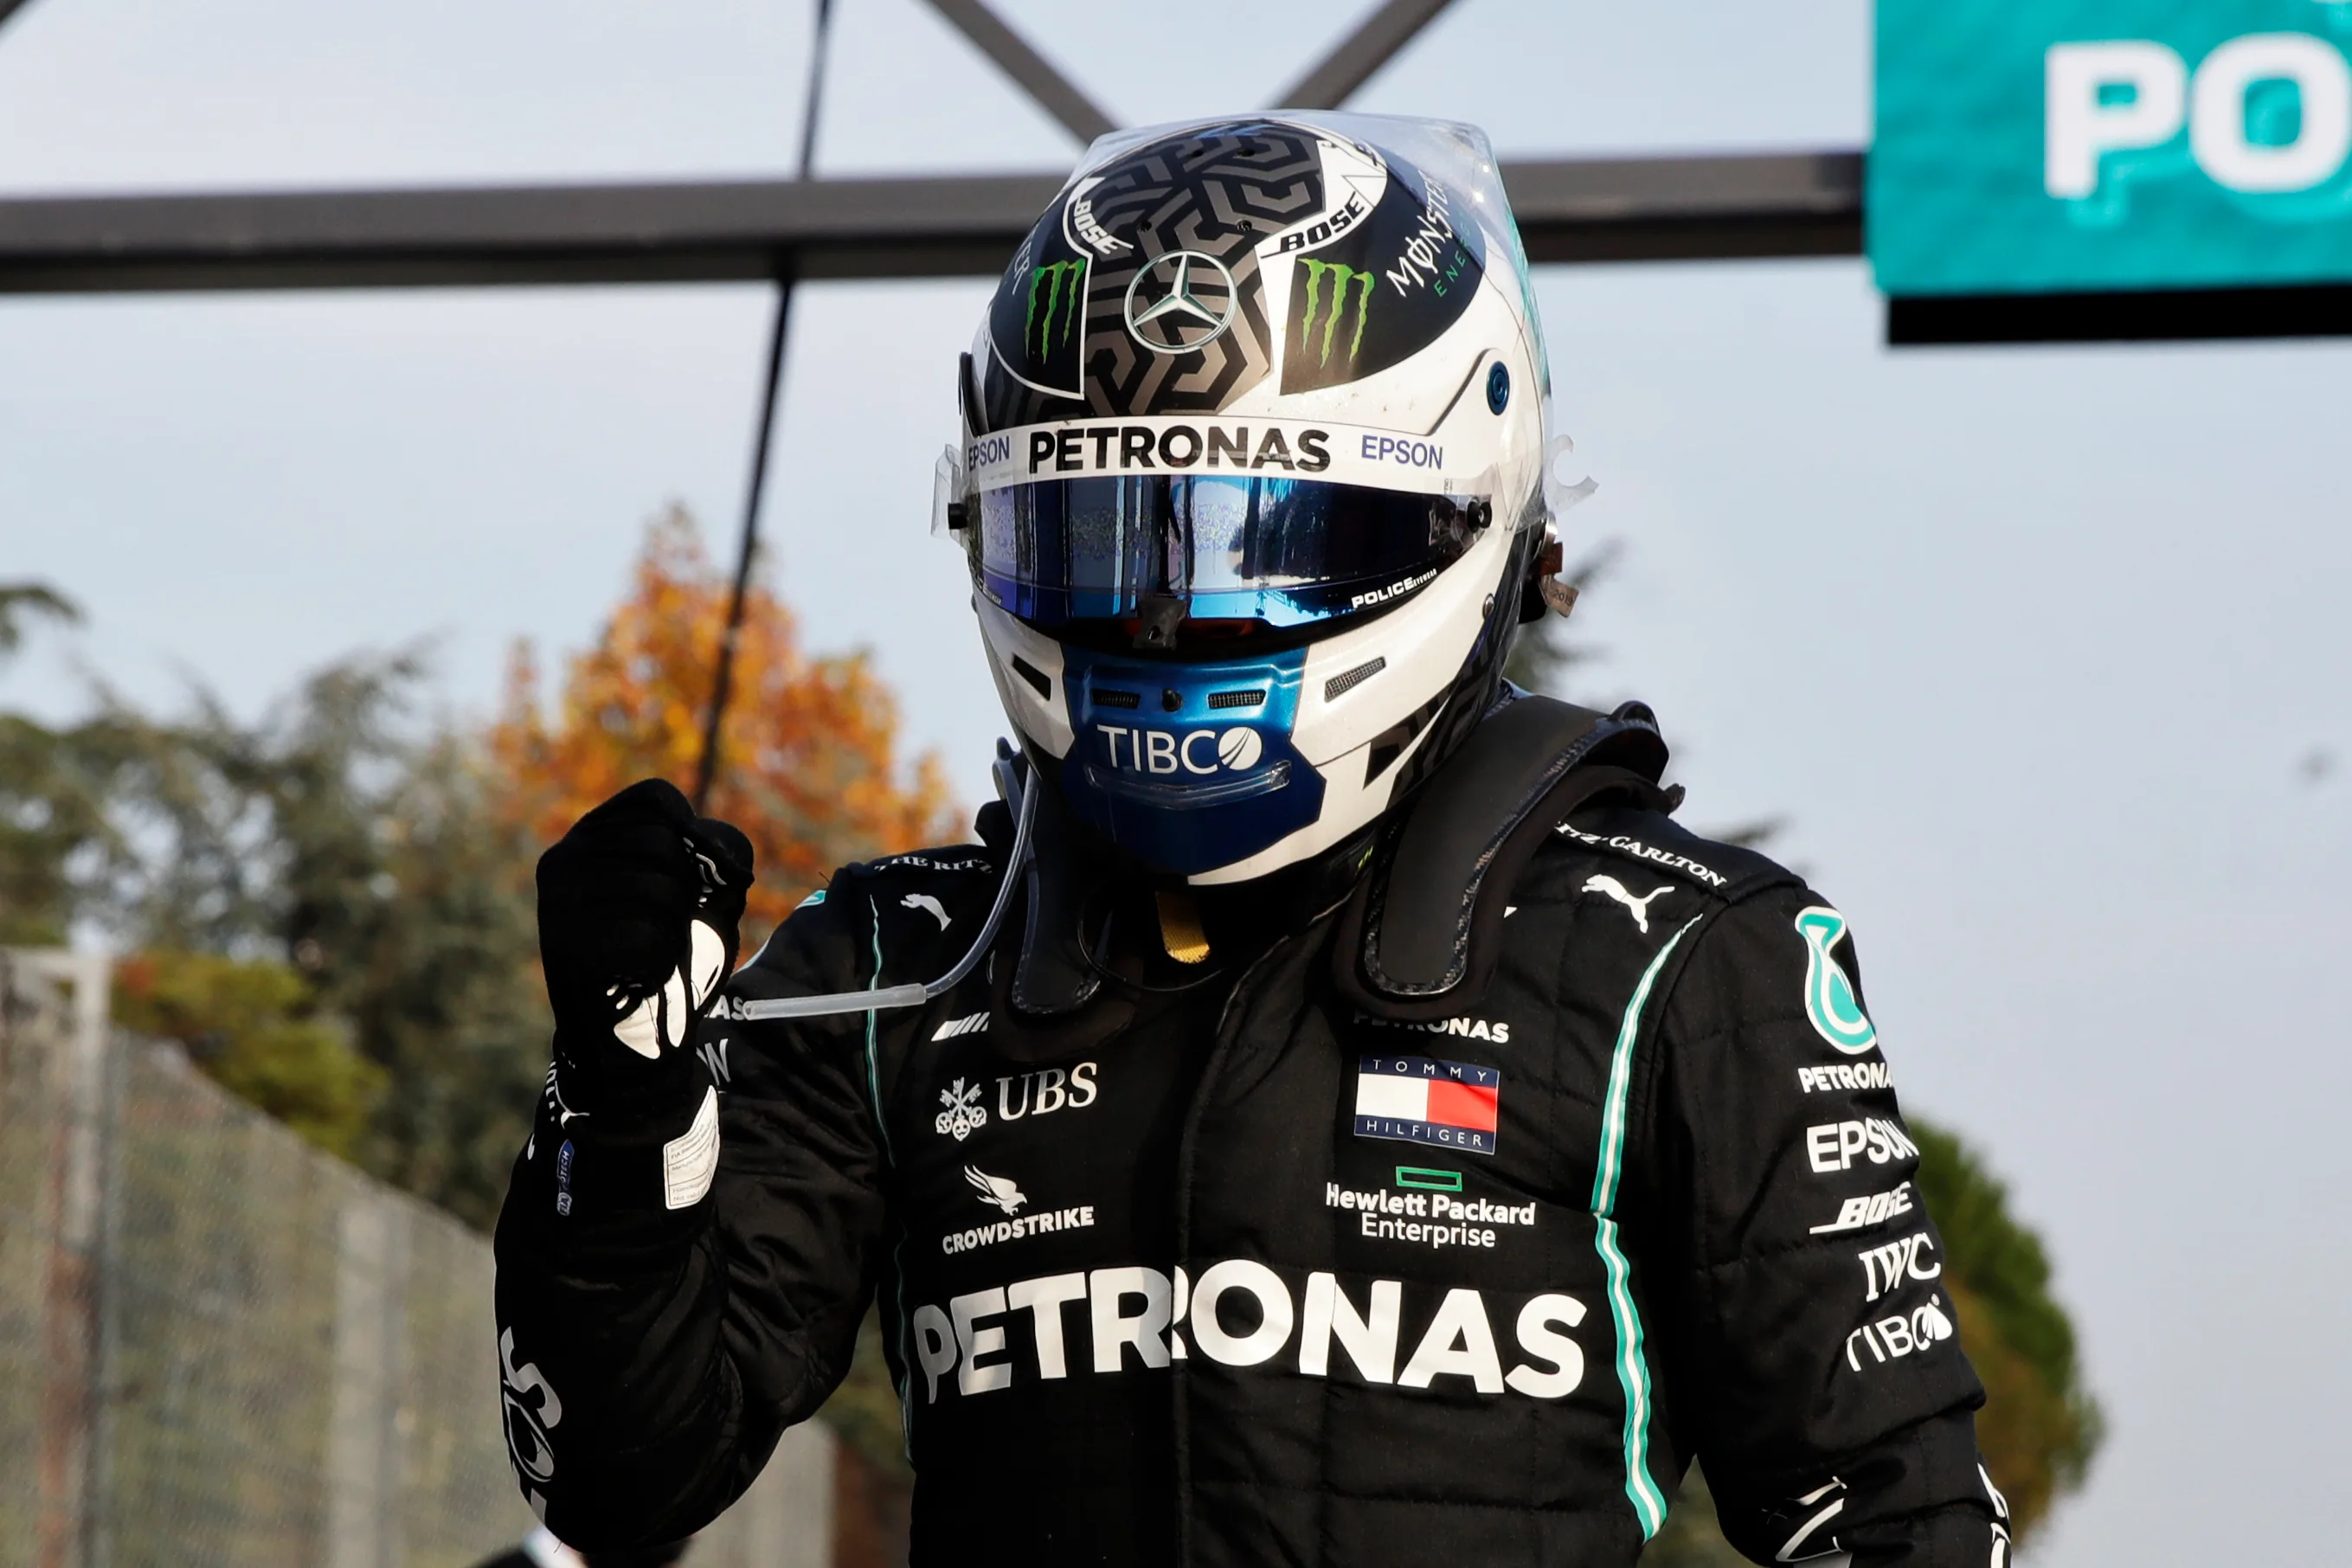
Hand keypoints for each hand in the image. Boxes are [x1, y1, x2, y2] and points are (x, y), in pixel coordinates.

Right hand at [536, 779, 753, 1111]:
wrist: (634, 1036)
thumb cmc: (672, 952)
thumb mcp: (704, 890)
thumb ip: (718, 850)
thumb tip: (710, 849)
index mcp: (593, 835)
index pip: (656, 797)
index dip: (693, 834)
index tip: (694, 877)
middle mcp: (564, 859)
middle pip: (662, 843)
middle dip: (687, 892)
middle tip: (668, 927)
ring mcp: (557, 904)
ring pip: (659, 891)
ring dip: (677, 931)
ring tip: (654, 952)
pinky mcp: (564, 949)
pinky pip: (647, 939)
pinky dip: (662, 962)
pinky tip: (642, 975)